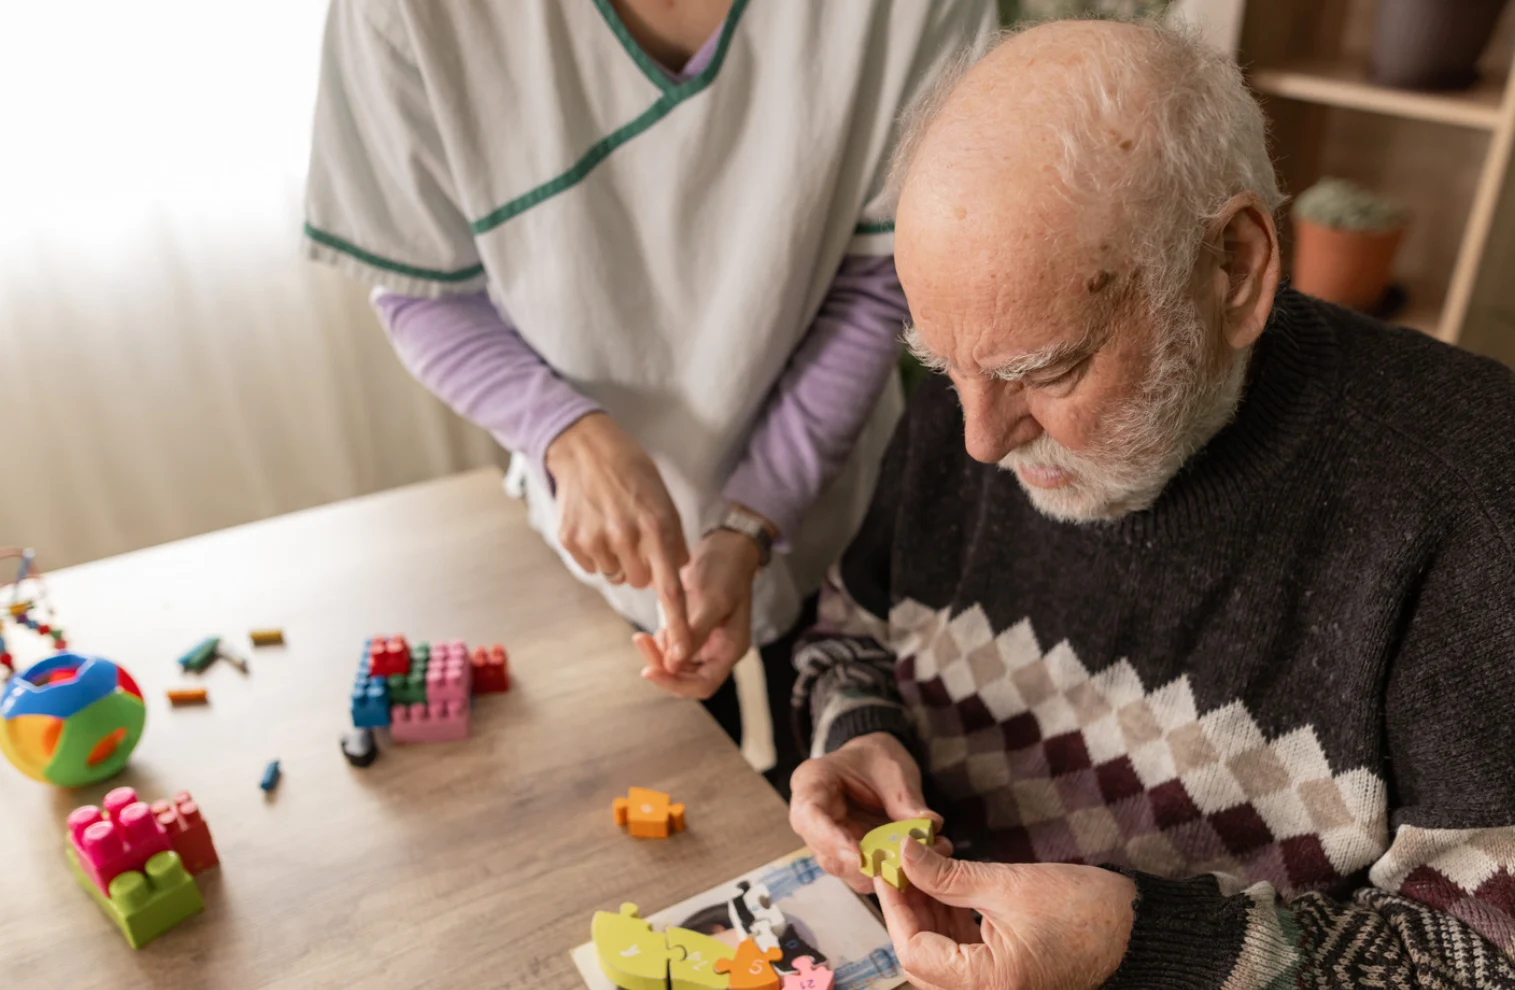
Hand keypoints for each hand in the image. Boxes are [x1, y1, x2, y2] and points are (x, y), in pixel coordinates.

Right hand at [545, 413, 692, 661]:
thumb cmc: (633, 474)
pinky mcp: (570, 539)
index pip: (669, 586)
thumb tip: (675, 577)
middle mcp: (625, 536)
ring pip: (614, 575)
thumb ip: (673, 541)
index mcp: (656, 527)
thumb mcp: (664, 501)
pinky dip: (595, 552)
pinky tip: (595, 524)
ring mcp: (594, 539)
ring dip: (618, 558)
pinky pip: (591, 565)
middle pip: (640, 581)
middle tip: (636, 534)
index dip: (676, 621)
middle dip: (642, 566)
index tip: (680, 650)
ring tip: (614, 523)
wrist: (586, 449)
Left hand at [636, 529, 759, 697]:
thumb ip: (694, 634)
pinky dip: (659, 645)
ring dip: (657, 656)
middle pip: (687, 678)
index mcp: (730, 649)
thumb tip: (673, 664)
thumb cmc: (725, 570)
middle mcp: (719, 651)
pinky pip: (673, 649)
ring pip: (677, 665)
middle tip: (641, 643)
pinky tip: (651, 631)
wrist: (726, 547)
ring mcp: (706, 643)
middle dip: (662, 667)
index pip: (703, 685)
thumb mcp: (711, 600)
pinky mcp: (693, 632)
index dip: (676, 684)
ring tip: (642, 636)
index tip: (651, 670)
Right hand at [788, 733, 952, 892]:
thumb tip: (930, 825)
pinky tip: (910, 869)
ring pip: (844, 868)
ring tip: (912, 866)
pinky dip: (886, 873)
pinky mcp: (846, 855)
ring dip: (877, 872)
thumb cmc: (875, 758)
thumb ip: (905, 799)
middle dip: (862, 864)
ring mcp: (828, 840)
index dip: (830, 839)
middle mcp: (812, 818)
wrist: (874, 763)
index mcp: (812, 784)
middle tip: (896, 868)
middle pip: (825, 851)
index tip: (859, 856)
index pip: (809, 816)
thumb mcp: (892, 770)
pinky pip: (862, 872)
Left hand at [876, 840, 1135, 989]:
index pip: (915, 954)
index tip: (887, 869)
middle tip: (902, 868)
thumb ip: (948, 876)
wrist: (1141, 934)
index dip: (896, 908)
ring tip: (924, 873)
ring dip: (928, 920)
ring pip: (940, 964)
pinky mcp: (1007, 987)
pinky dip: (950, 931)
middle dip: (909, 913)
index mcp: (991, 985)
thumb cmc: (1088, 911)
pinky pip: (964, 964)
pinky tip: (947, 894)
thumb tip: (904, 854)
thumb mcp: (1008, 884)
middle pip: (924, 964)